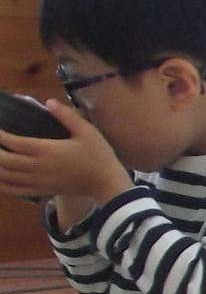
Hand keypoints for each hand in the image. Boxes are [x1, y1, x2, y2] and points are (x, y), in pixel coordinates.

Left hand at [0, 99, 129, 205]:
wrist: (106, 184)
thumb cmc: (98, 156)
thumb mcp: (87, 131)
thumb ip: (67, 115)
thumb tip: (47, 102)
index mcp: (47, 150)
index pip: (15, 142)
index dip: (0, 135)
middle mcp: (38, 167)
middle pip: (5, 160)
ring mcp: (38, 181)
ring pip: (6, 176)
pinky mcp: (41, 191)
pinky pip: (14, 190)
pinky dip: (1, 184)